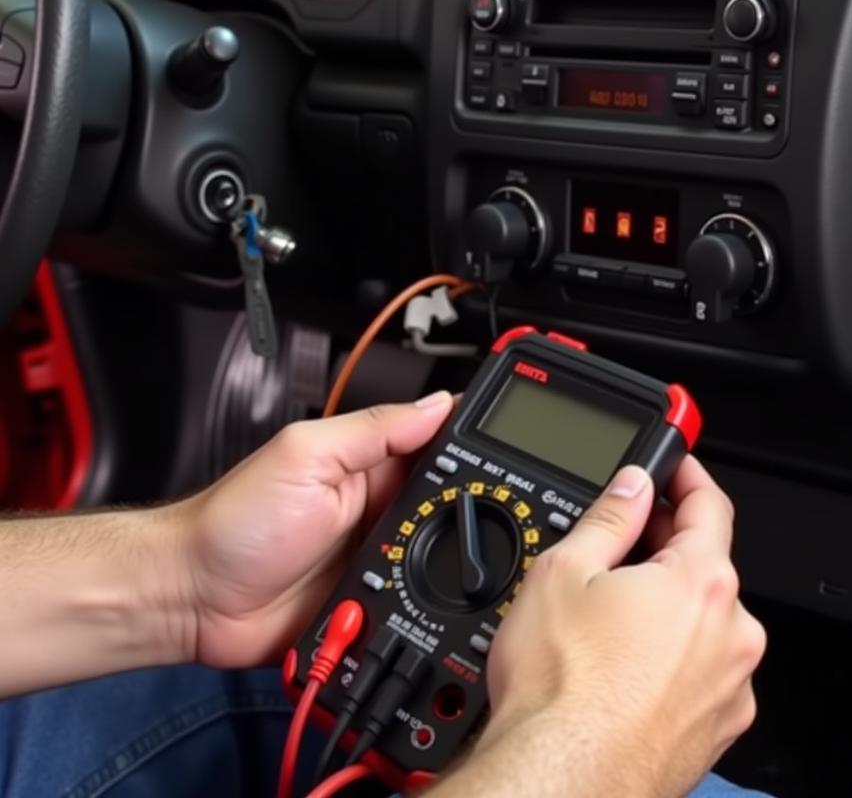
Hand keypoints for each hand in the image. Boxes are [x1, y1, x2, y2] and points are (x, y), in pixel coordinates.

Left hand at [175, 391, 453, 667]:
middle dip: (466, 513)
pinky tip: (417, 604)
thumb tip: (438, 403)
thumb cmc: (235, 522)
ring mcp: (376, 557)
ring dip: (440, 565)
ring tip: (420, 563)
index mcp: (369, 463)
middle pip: (450, 505)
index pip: (436, 444)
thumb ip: (374, 430)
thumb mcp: (307, 456)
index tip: (500, 448)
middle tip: (458, 519)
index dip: (469, 445)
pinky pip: (413, 606)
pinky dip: (421, 607)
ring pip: (439, 560)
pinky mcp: (369, 603)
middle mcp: (379, 508)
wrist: (192, 599)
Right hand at [460, 458, 764, 797]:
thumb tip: (632, 486)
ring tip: (607, 616)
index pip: (711, 505)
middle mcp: (732, 636)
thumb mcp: (564, 572)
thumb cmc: (561, 691)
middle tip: (619, 542)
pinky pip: (700, 671)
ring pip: (702, 622)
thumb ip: (609, 517)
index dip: (689, 476)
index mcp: (703, 585)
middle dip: (664, 546)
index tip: (675, 467)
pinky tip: (622, 664)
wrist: (560, 783)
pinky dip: (670, 656)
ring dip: (666, 605)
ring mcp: (729, 689)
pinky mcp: (715, 731)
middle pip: (706, 566)